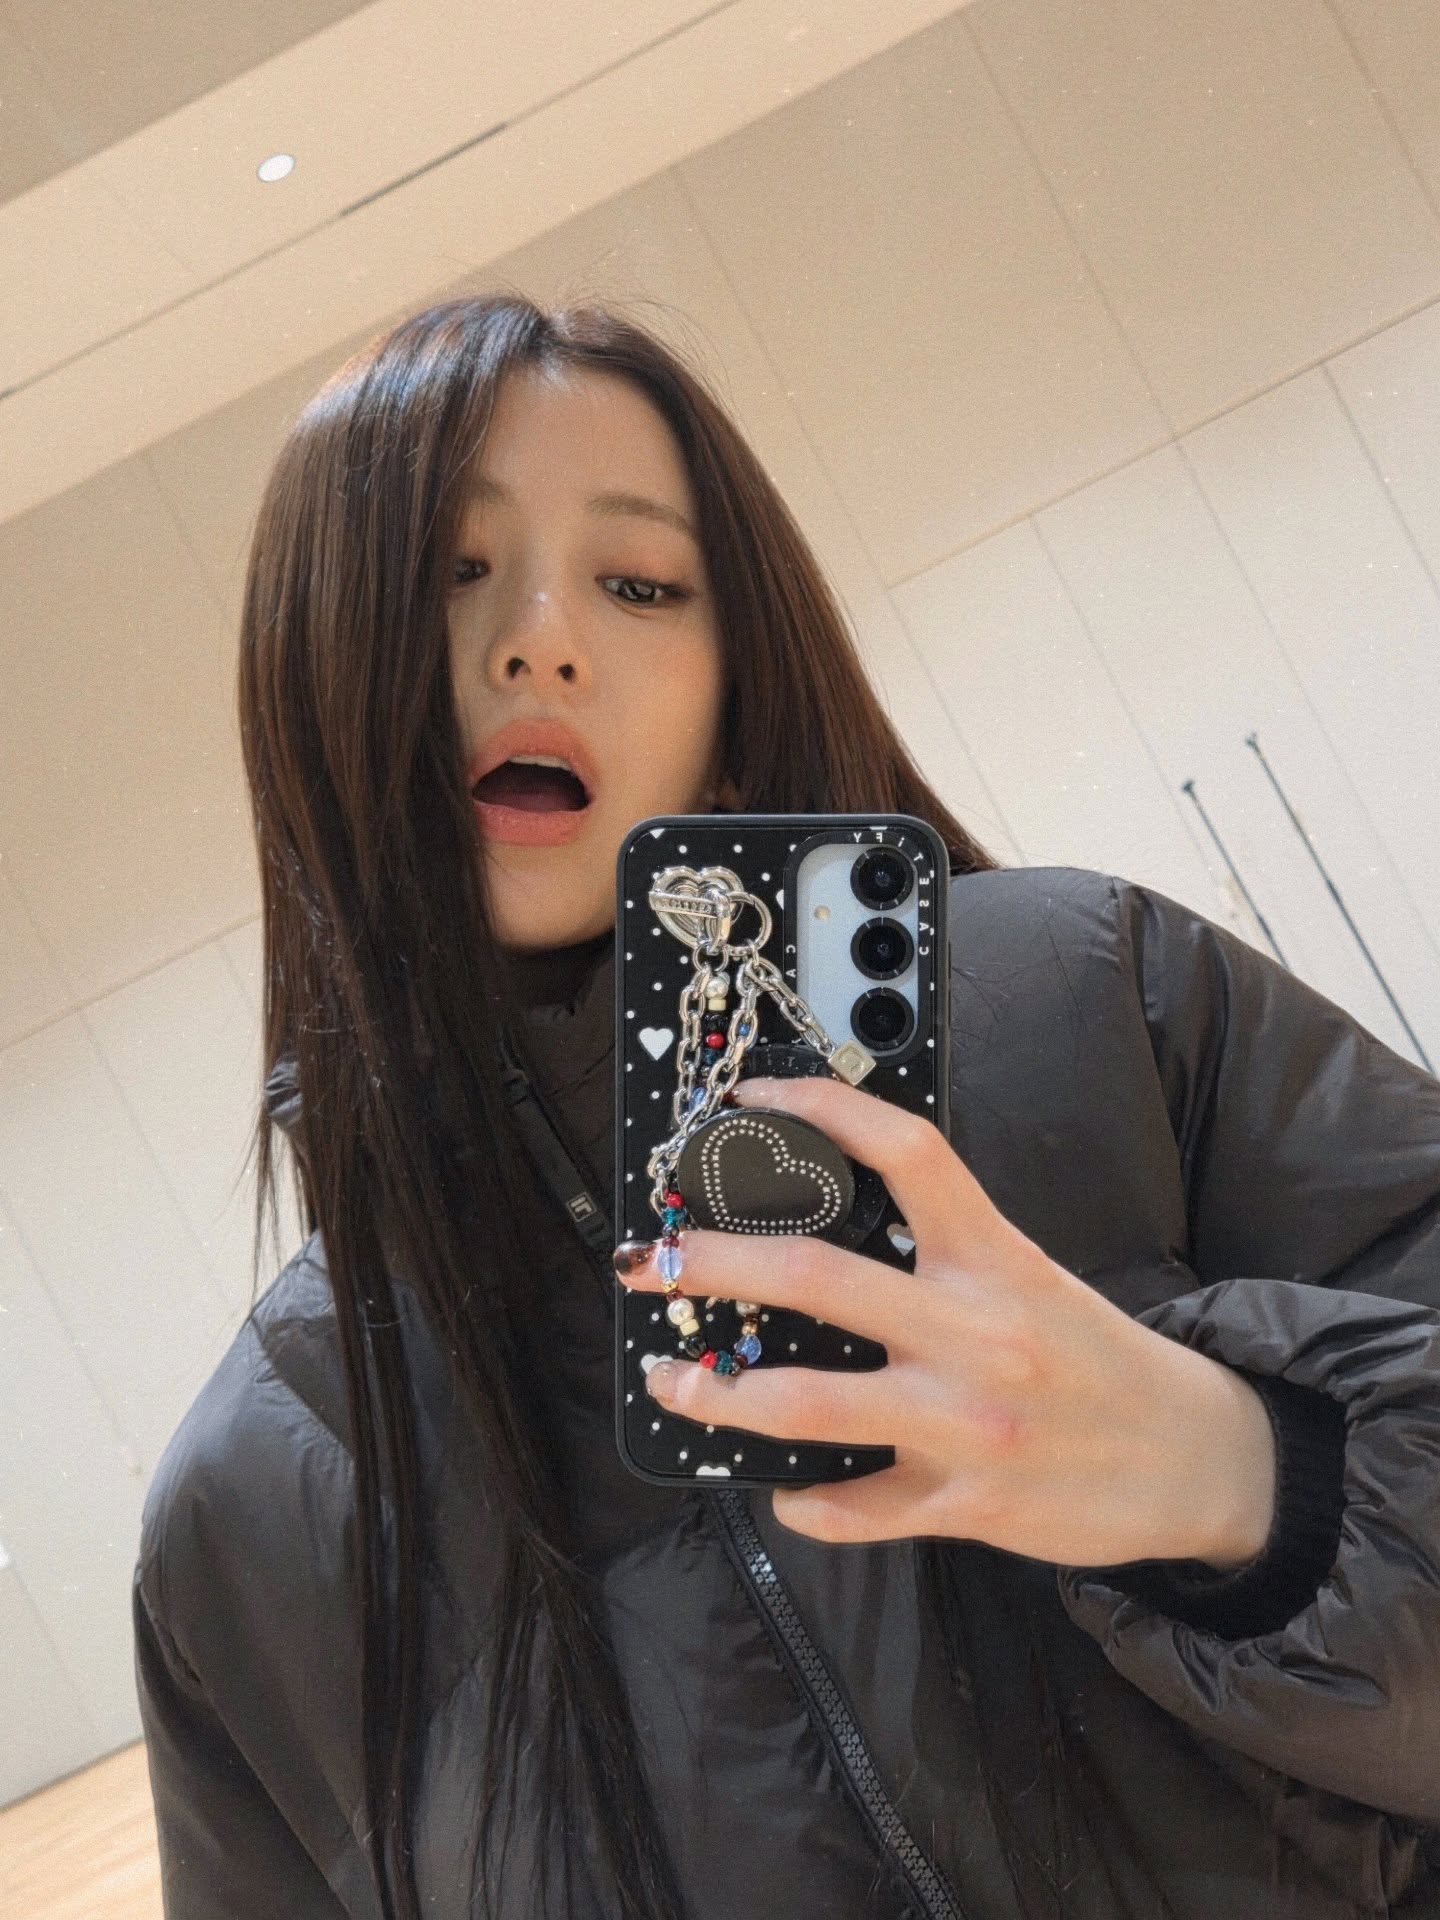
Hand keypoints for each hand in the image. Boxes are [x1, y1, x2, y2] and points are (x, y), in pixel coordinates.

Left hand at [617, 1075, 1275, 1564]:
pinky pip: (855, 1509)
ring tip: (671, 1377)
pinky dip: (804, 1502)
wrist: (1200, 1457)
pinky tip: (781, 1490)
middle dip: (716, 1262)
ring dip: (720, 1394)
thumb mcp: (1032, 1276)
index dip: (820, 1110)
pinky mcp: (966, 1505)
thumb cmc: (1097, 1357)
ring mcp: (967, 1424)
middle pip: (817, 1279)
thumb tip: (829, 1230)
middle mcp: (976, 1333)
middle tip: (656, 1256)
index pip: (906, 1152)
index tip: (750, 1100)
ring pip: (810, 1406)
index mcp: (996, 1258)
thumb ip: (944, 1253)